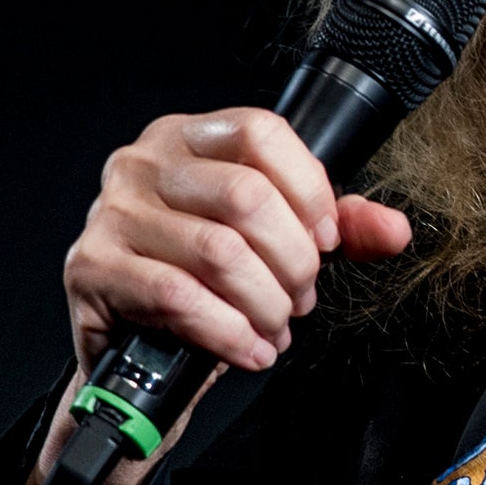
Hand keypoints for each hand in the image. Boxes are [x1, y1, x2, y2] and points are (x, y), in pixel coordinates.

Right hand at [62, 107, 409, 375]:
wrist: (136, 352)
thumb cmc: (205, 280)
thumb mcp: (276, 241)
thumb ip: (337, 227)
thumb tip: (394, 230)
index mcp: (189, 136)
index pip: (261, 132)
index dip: (309, 188)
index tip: (325, 239)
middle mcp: (144, 163)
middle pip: (247, 196)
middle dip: (293, 260)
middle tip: (300, 296)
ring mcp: (111, 213)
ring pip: (218, 252)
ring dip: (265, 303)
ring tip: (275, 325)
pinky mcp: (91, 268)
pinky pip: (178, 297)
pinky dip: (229, 331)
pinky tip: (249, 347)